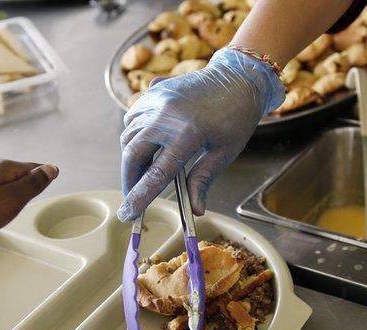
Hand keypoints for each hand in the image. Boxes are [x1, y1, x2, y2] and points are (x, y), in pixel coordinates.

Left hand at [0, 160, 58, 254]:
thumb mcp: (12, 199)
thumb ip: (33, 184)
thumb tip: (51, 168)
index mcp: (4, 168)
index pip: (34, 168)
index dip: (44, 178)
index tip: (54, 184)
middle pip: (20, 176)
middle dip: (30, 186)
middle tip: (41, 194)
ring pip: (6, 187)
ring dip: (15, 196)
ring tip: (22, 205)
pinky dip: (1, 205)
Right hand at [117, 48, 283, 221]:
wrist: (238, 78)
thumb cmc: (237, 116)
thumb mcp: (225, 152)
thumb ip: (204, 179)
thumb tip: (195, 209)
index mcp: (187, 133)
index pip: (156, 174)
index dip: (139, 197)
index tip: (128, 214)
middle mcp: (166, 115)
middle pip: (132, 154)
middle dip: (129, 179)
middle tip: (134, 195)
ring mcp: (157, 100)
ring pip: (128, 135)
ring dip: (131, 157)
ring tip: (143, 171)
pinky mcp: (154, 92)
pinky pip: (133, 118)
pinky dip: (133, 135)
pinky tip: (146, 145)